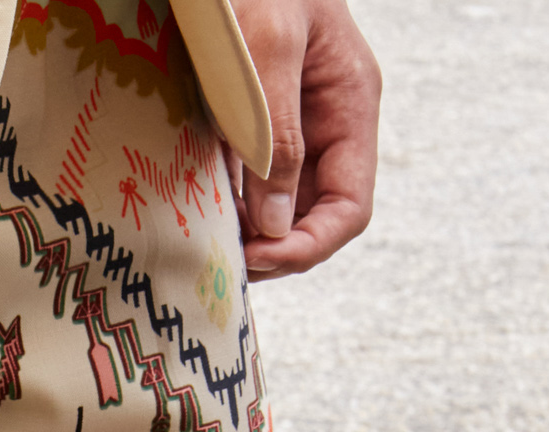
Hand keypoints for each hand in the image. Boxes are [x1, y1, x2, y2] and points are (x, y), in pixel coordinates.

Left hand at [228, 0, 380, 277]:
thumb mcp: (268, 49)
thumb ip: (277, 135)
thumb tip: (276, 223)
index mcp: (349, 104)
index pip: (349, 206)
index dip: (309, 245)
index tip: (259, 258)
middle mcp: (327, 120)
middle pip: (314, 214)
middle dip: (275, 247)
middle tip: (225, 264)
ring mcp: (292, 122)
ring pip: (280, 204)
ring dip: (249, 234)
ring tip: (210, 249)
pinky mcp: (253, 119)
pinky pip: (249, 179)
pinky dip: (229, 206)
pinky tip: (200, 216)